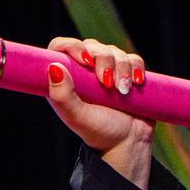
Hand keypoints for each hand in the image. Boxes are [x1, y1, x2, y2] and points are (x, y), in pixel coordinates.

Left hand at [46, 36, 152, 189]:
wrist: (127, 143)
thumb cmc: (98, 132)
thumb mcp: (77, 117)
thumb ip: (62, 95)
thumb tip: (54, 66)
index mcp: (66, 80)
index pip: (61, 48)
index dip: (71, 46)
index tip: (85, 60)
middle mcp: (84, 72)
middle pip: (91, 46)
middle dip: (103, 61)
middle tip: (107, 84)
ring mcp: (106, 71)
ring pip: (114, 51)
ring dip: (122, 68)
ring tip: (123, 92)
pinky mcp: (126, 73)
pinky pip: (132, 58)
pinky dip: (135, 68)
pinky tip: (135, 83)